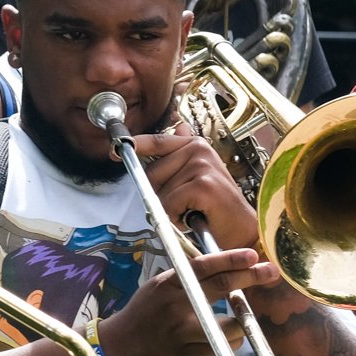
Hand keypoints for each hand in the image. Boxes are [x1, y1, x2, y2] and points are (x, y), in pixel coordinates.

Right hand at [96, 246, 278, 355]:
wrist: (116, 350)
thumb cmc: (141, 318)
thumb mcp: (156, 291)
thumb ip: (184, 281)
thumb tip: (222, 270)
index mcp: (167, 284)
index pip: (204, 265)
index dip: (231, 259)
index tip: (252, 255)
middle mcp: (175, 304)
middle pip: (221, 285)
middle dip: (250, 277)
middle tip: (269, 272)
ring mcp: (181, 330)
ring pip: (229, 324)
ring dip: (242, 322)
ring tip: (241, 322)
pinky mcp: (186, 354)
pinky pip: (222, 346)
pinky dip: (230, 341)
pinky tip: (226, 339)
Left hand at [132, 132, 256, 251]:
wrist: (242, 230)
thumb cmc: (215, 206)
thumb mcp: (198, 175)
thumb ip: (182, 153)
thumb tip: (180, 125)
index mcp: (194, 144)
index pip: (157, 141)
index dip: (135, 146)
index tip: (113, 151)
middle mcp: (198, 149)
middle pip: (150, 173)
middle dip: (160, 194)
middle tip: (185, 203)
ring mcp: (201, 165)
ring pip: (159, 192)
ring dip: (170, 209)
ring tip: (193, 209)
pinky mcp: (203, 184)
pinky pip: (169, 204)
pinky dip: (177, 217)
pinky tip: (195, 216)